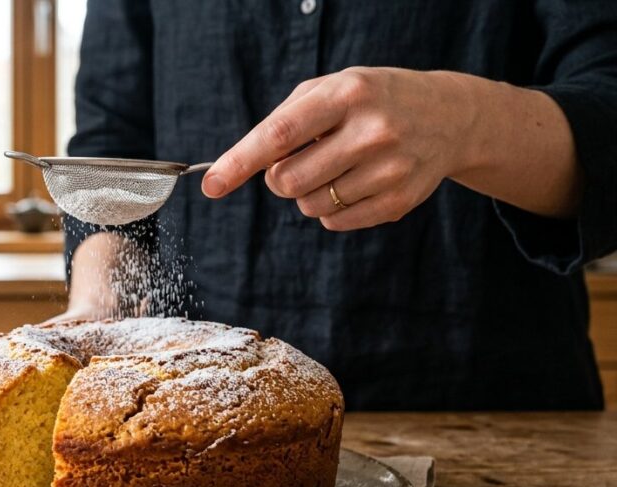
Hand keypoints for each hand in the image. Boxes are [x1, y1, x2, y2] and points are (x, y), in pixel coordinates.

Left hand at [202, 67, 477, 229]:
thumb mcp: (330, 91)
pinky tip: (354, 183)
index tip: (212, 184)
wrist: (447, 116)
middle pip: (288, 182)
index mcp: (347, 95)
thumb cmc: (370, 101)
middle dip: (279, 178)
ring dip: (308, 193)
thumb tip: (238, 166)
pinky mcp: (399, 201)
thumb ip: (283, 122)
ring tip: (336, 166)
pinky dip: (332, 209)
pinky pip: (335, 223)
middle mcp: (372, 131)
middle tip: (299, 161)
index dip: (241, 162)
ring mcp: (390, 169)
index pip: (281, 134)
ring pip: (310, 206)